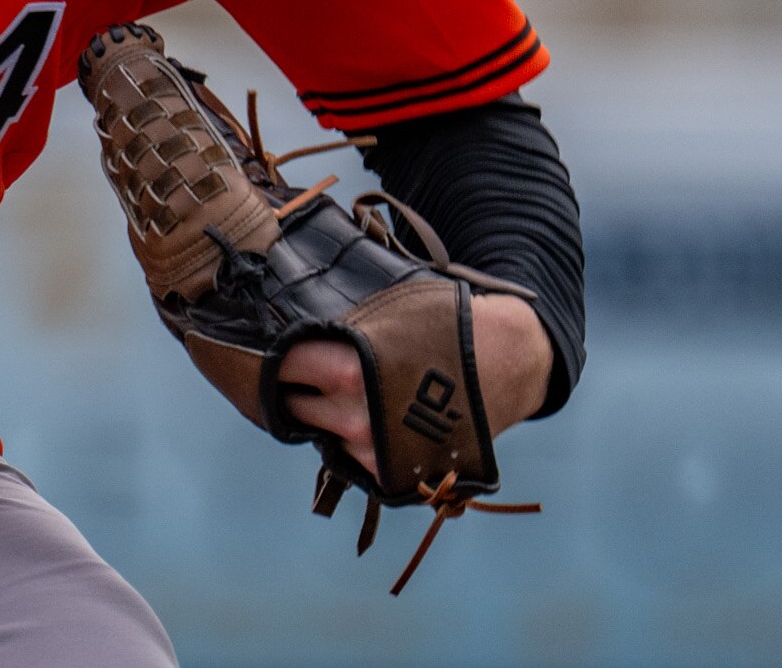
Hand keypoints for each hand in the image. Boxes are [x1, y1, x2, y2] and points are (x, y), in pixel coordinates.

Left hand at [277, 291, 552, 485]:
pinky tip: (361, 416)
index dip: (275, 357)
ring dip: (320, 415)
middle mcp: (354, 414)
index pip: (282, 368)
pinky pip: (348, 458)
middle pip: (294, 404)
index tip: (274, 348)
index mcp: (347, 367)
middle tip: (303, 371)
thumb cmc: (443, 321)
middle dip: (295, 387)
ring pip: (318, 434)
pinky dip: (347, 440)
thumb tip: (286, 310)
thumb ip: (339, 321)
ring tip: (336, 392)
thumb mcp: (386, 306)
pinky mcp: (391, 474)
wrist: (507, 361)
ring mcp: (373, 450)